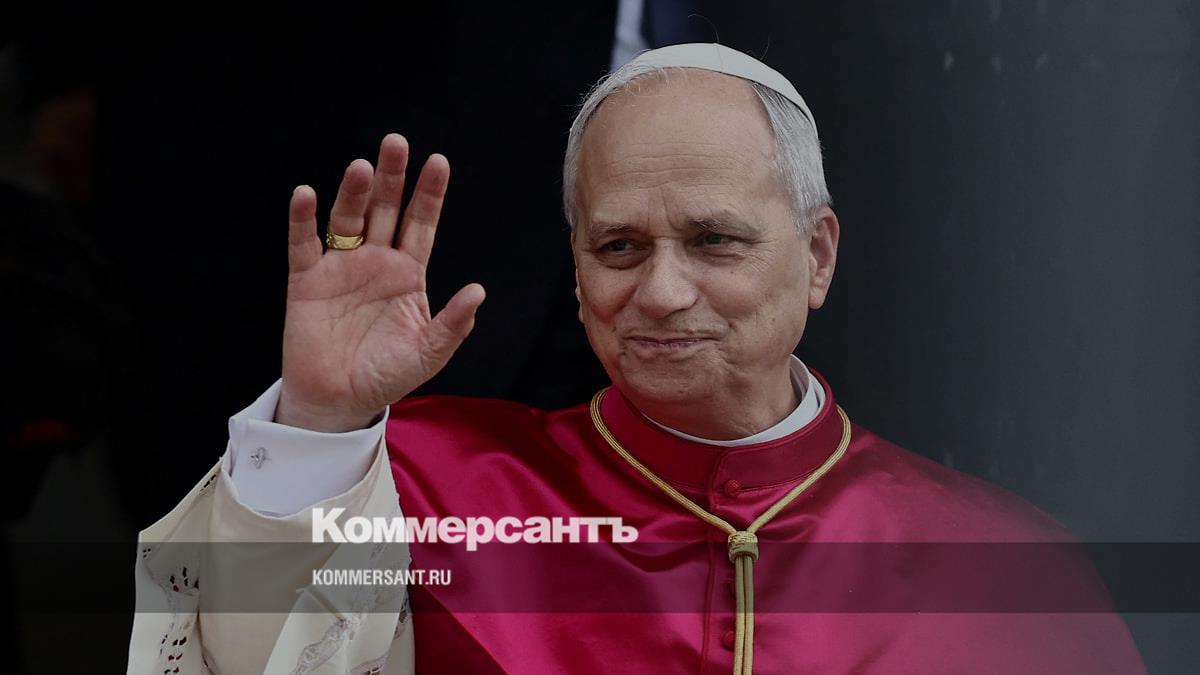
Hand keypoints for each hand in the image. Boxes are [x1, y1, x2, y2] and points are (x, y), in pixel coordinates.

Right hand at [276, 134, 484, 431]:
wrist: (340, 402)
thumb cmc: (386, 376)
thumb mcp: (428, 353)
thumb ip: (452, 323)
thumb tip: (478, 291)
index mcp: (407, 273)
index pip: (421, 224)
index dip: (429, 194)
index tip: (439, 162)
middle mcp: (374, 261)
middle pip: (384, 210)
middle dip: (392, 178)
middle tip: (396, 143)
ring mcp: (340, 267)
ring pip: (347, 219)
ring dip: (353, 193)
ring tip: (362, 167)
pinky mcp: (306, 281)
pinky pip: (303, 244)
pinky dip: (302, 220)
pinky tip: (305, 194)